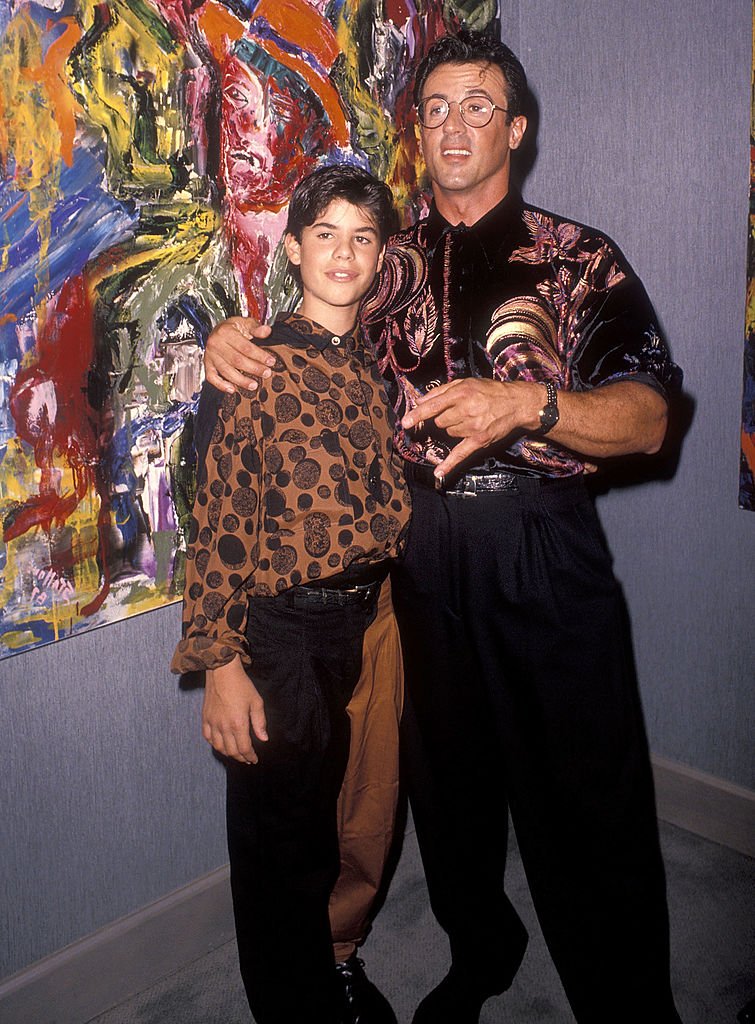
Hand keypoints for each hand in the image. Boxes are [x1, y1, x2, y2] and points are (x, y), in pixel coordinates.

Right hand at [202, 656, 267, 763]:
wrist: (222, 672)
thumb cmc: (241, 685)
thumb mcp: (256, 702)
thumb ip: (260, 723)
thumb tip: (263, 739)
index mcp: (238, 723)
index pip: (244, 748)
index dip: (250, 756)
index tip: (254, 759)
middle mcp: (224, 726)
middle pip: (231, 751)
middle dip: (240, 757)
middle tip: (247, 758)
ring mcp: (213, 723)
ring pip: (219, 747)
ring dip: (228, 753)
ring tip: (235, 753)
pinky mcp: (205, 718)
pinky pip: (207, 737)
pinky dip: (214, 744)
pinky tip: (220, 744)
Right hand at [204, 316, 274, 393]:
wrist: (215, 330)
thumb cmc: (231, 328)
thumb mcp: (244, 323)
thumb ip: (256, 327)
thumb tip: (266, 331)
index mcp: (226, 332)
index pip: (245, 347)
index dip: (259, 356)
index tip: (271, 361)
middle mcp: (216, 344)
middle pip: (237, 360)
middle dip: (254, 368)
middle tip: (266, 373)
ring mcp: (211, 356)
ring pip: (226, 371)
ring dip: (241, 380)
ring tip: (254, 385)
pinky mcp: (207, 364)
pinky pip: (212, 377)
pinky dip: (221, 385)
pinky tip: (232, 389)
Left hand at [402, 378, 540, 478]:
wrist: (516, 403)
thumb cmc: (489, 391)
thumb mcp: (466, 383)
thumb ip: (442, 390)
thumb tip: (420, 400)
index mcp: (461, 393)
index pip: (433, 406)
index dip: (418, 414)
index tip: (405, 423)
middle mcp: (466, 409)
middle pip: (439, 422)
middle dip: (443, 419)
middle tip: (458, 412)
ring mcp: (472, 426)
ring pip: (449, 433)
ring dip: (453, 429)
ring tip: (469, 420)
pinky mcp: (479, 440)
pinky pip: (460, 454)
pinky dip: (449, 464)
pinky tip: (439, 474)